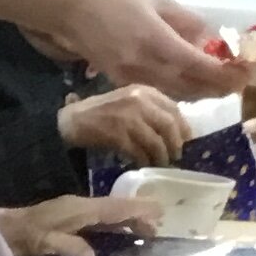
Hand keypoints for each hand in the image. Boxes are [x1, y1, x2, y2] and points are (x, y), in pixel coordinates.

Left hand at [0, 191, 159, 255]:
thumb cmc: (21, 236)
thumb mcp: (45, 244)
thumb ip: (70, 249)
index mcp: (81, 209)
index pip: (117, 208)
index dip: (140, 210)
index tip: (161, 213)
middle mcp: (81, 206)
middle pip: (117, 208)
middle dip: (139, 215)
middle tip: (158, 228)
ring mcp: (75, 211)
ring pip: (109, 213)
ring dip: (128, 219)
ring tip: (146, 230)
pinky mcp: (68, 218)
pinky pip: (98, 218)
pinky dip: (114, 223)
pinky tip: (119, 231)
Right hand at [53, 0, 242, 101]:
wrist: (71, 9)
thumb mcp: (159, 0)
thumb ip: (187, 22)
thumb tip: (214, 41)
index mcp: (153, 41)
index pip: (196, 65)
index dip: (223, 74)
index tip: (244, 74)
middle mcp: (142, 66)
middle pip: (187, 87)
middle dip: (216, 87)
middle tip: (239, 83)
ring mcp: (129, 76)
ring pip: (173, 92)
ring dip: (200, 91)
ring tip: (221, 84)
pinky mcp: (121, 80)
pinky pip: (158, 88)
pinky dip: (180, 88)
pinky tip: (192, 81)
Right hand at [59, 84, 191, 164]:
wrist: (70, 121)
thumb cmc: (98, 112)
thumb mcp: (127, 100)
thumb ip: (148, 108)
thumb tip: (170, 127)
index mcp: (145, 91)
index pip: (174, 108)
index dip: (183, 127)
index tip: (185, 141)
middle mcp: (140, 101)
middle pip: (168, 125)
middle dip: (175, 143)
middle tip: (175, 156)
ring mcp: (128, 118)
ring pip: (155, 140)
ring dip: (160, 156)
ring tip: (160, 164)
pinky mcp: (117, 135)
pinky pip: (138, 151)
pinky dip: (143, 160)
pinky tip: (143, 165)